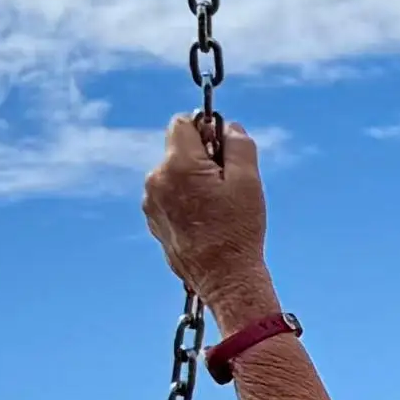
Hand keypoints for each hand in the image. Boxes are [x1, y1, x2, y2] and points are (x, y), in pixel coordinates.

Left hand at [142, 116, 272, 312]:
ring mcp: (151, 202)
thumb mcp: (249, 181)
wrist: (224, 277)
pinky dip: (186, 199)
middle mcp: (156, 180)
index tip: (223, 147)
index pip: (182, 123)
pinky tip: (206, 220)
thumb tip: (229, 128)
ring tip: (218, 206)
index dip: (206, 128)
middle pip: (178, 149)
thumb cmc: (238, 230)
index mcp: (178, 165)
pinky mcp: (153, 220)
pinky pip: (169, 195)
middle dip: (202, 157)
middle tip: (228, 182)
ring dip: (194, 179)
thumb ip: (239, 145)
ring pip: (174, 173)